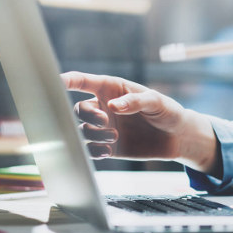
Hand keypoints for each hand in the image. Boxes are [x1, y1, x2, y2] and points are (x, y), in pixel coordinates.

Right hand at [61, 71, 220, 173]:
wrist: (178, 137)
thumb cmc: (167, 111)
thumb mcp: (155, 102)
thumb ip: (134, 101)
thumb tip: (112, 106)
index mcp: (112, 89)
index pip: (83, 81)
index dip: (67, 80)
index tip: (55, 82)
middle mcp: (103, 107)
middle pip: (78, 109)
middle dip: (87, 115)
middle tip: (105, 120)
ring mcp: (105, 127)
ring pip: (83, 130)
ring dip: (93, 133)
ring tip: (114, 137)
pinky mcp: (109, 147)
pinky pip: (91, 150)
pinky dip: (94, 151)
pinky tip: (106, 151)